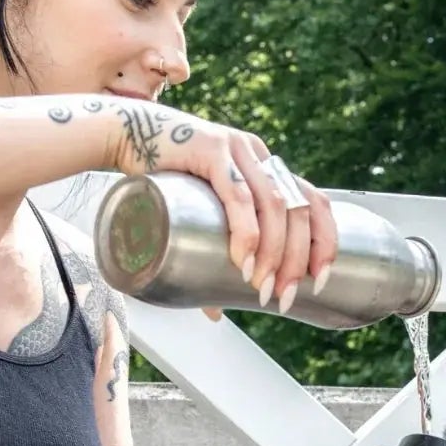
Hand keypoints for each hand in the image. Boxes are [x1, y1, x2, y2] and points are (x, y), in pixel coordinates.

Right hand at [94, 98, 336, 316]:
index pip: (313, 201)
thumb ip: (210, 259)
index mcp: (265, 167)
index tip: (320, 279)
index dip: (325, 241)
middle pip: (297, 209)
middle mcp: (258, 155)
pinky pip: (236, 194)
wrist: (121, 133)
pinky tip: (243, 259)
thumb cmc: (159, 179)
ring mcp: (236, 149)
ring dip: (273, 253)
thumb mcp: (196, 217)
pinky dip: (245, 230)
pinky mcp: (210, 149)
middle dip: (297, 260)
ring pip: (273, 205)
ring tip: (261, 288)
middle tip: (285, 297)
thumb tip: (217, 312)